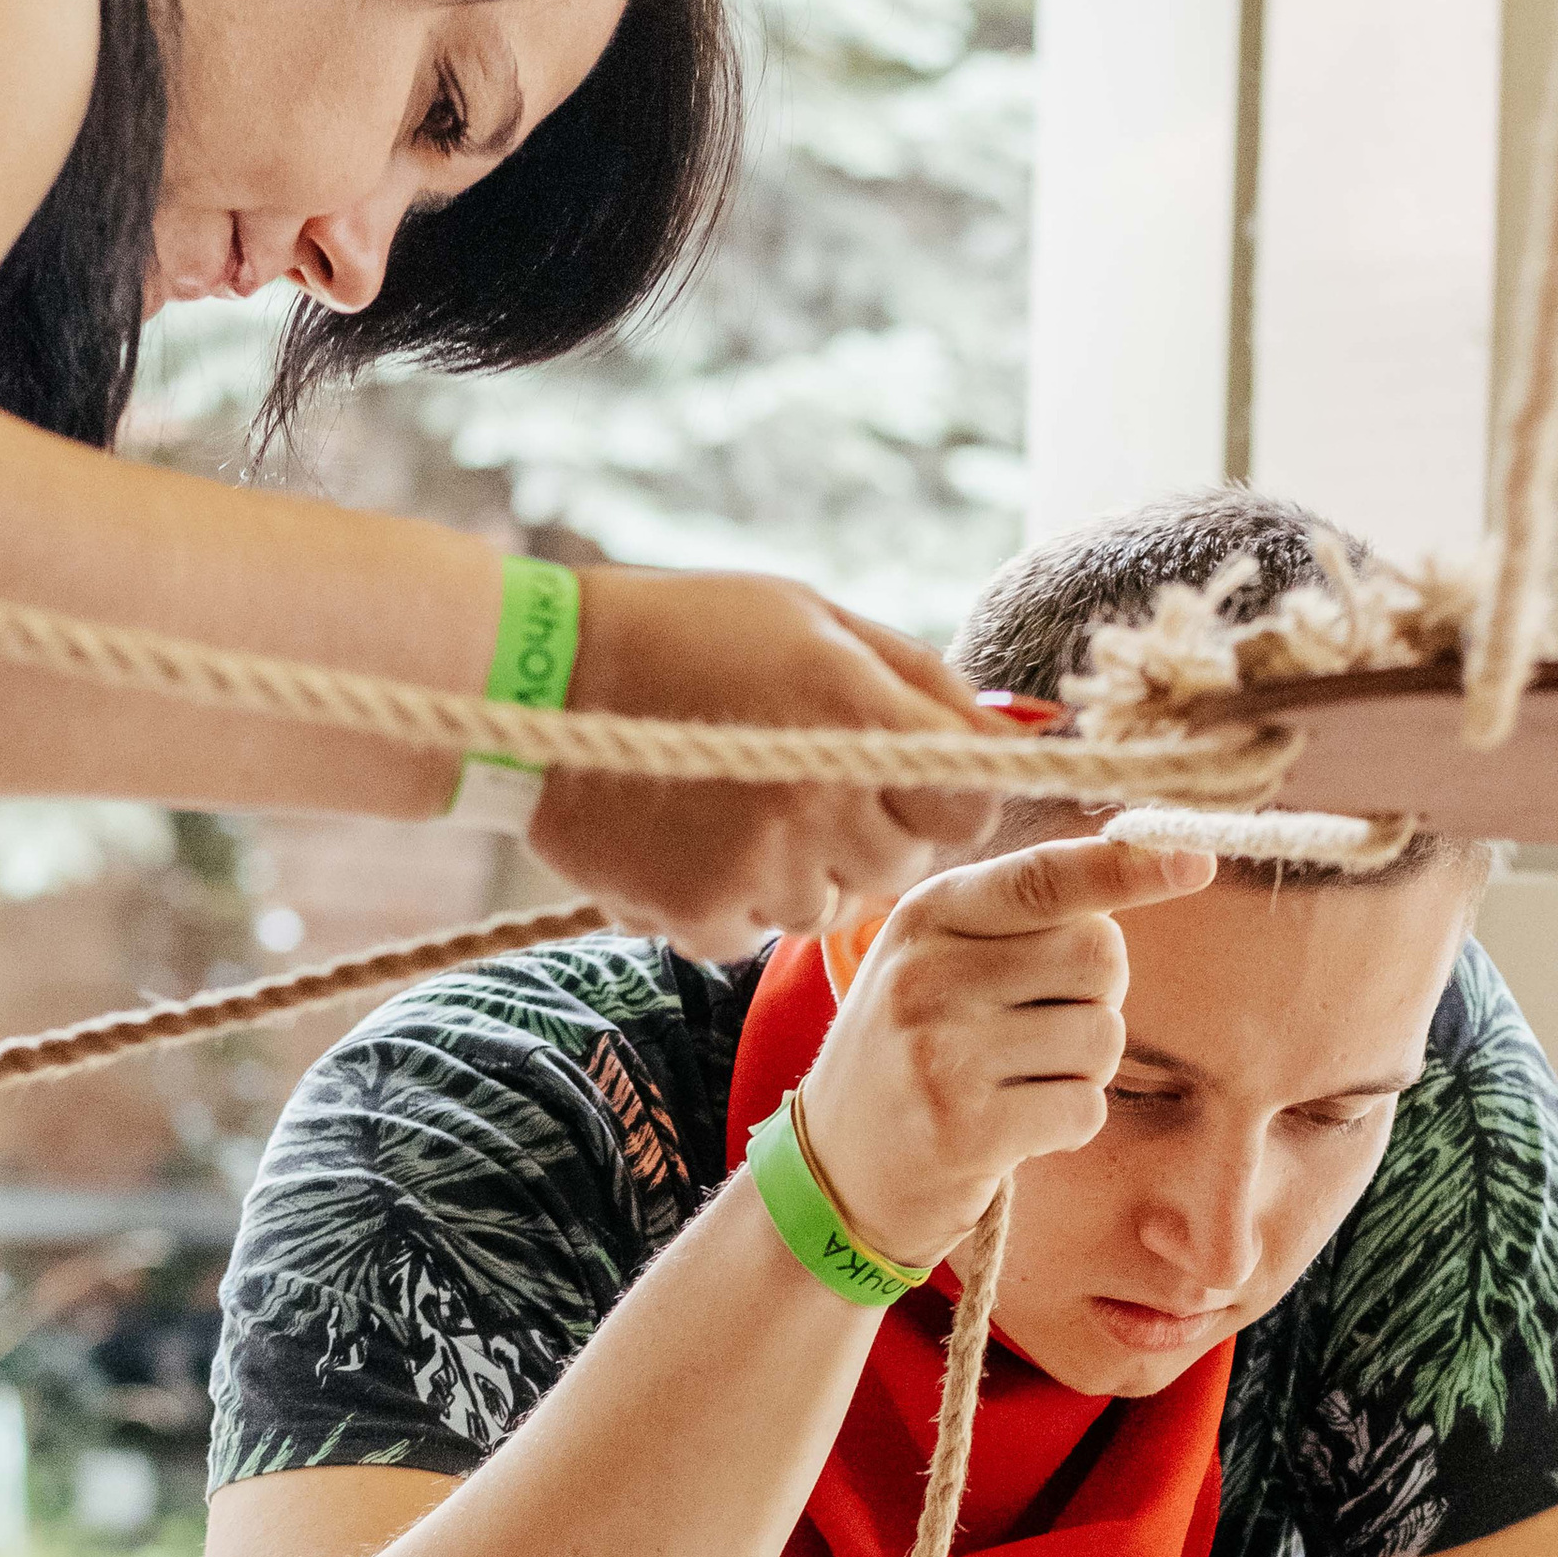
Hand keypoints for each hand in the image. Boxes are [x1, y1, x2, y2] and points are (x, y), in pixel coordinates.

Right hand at [534, 572, 1002, 959]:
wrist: (534, 685)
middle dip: (875, 832)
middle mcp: (818, 800)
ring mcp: (758, 868)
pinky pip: (757, 934)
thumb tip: (1023, 734)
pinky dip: (737, 900)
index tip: (912, 778)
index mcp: (857, 714)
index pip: (973, 806)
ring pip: (833, 907)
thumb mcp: (816, 622)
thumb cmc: (689, 634)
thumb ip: (924, 685)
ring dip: (805, 870)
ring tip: (740, 806)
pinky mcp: (700, 917)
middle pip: (906, 865)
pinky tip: (694, 841)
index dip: (950, 797)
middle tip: (810, 783)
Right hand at [798, 832, 1217, 1270]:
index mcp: (926, 915)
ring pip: (1102, 1036)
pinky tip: (1016, 1128)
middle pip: (1100, 956)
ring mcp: (942, 1055)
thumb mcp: (940, 960)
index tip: (1196, 860)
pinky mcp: (964, 1131)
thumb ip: (1024, 916)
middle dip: (1098, 995)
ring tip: (1020, 1081)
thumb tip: (1157, 864)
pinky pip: (1084, 1107)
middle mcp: (927, 975)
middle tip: (1042, 1028)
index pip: (1046, 878)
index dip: (1128, 869)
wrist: (837, 1173)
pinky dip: (1070, 1120)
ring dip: (1085, 1065)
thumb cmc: (914, 1053)